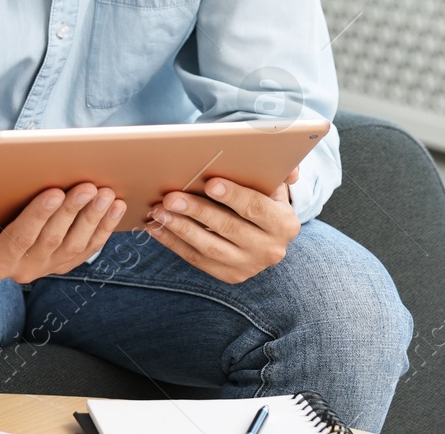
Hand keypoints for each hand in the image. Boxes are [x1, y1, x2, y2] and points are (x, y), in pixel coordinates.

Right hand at [0, 171, 124, 283]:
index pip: (18, 239)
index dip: (38, 217)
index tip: (53, 191)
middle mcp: (20, 271)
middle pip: (51, 241)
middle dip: (72, 212)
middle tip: (87, 185)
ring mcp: (46, 268)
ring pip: (75, 245)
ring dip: (93, 219)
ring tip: (103, 191)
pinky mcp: (65, 262)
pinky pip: (89, 247)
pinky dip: (103, 227)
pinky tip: (113, 205)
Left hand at [146, 168, 299, 282]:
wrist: (264, 235)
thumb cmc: (262, 199)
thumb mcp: (273, 185)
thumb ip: (279, 172)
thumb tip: (289, 168)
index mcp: (285, 224)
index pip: (257, 208)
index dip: (234, 196)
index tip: (210, 183)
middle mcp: (270, 249)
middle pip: (229, 228)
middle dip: (197, 211)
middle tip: (170, 197)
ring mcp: (249, 266)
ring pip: (210, 247)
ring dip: (180, 228)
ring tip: (158, 211)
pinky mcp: (229, 275)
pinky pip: (196, 259)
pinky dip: (173, 243)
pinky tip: (155, 227)